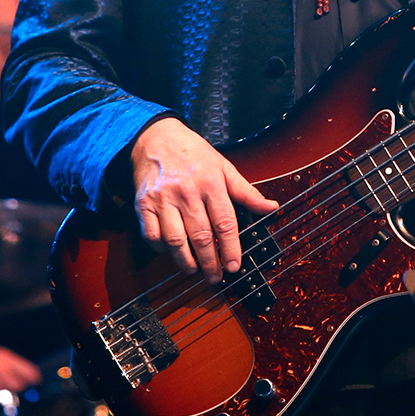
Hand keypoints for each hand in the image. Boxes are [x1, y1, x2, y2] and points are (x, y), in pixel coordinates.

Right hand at [131, 118, 278, 282]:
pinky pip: (152, 234)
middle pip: (201, 236)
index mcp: (211, 183)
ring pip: (175, 240)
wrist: (156, 138)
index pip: (225, 223)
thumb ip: (247, 192)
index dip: (231, 248)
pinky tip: (171, 252)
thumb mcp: (224, 167)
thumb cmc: (193, 153)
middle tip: (216, 277)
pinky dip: (161, 248)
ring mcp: (163, 199)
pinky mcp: (143, 205)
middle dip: (210, 261)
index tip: (234, 266)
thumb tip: (271, 207)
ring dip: (186, 261)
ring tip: (195, 270)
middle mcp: (187, 192)